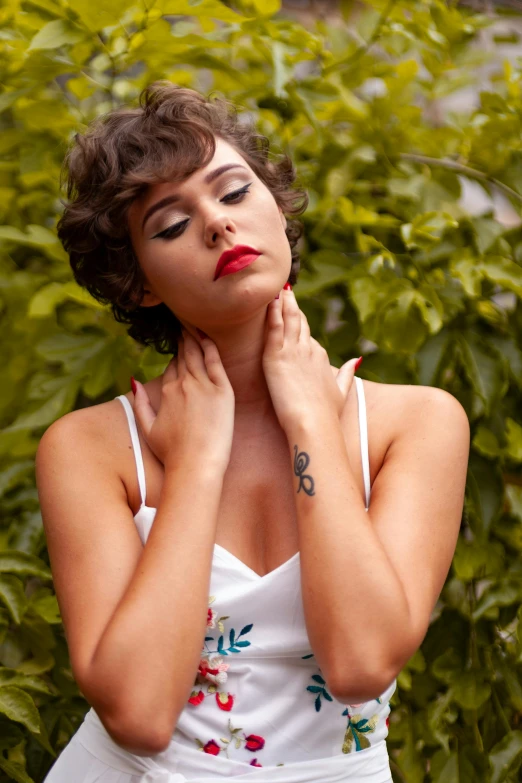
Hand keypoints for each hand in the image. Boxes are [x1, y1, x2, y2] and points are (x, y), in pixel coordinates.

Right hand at [131, 329, 234, 473]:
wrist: (195, 465)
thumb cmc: (173, 454)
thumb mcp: (147, 429)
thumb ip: (140, 404)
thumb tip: (134, 381)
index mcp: (167, 392)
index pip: (172, 366)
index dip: (177, 356)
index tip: (180, 344)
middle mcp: (183, 384)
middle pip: (184, 355)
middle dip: (184, 339)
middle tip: (186, 324)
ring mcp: (203, 386)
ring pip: (197, 354)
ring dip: (195, 337)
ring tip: (195, 324)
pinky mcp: (222, 391)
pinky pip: (215, 361)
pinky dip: (210, 346)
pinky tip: (207, 335)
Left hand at [262, 287, 360, 431]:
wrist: (314, 423)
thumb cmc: (326, 414)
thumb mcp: (341, 391)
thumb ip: (347, 373)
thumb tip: (356, 360)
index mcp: (320, 357)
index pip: (308, 335)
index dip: (301, 322)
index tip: (295, 310)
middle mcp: (308, 349)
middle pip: (299, 321)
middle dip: (293, 305)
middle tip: (286, 290)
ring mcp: (292, 351)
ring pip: (288, 318)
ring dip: (283, 302)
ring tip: (278, 289)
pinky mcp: (276, 356)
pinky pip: (274, 327)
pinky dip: (272, 311)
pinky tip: (269, 299)